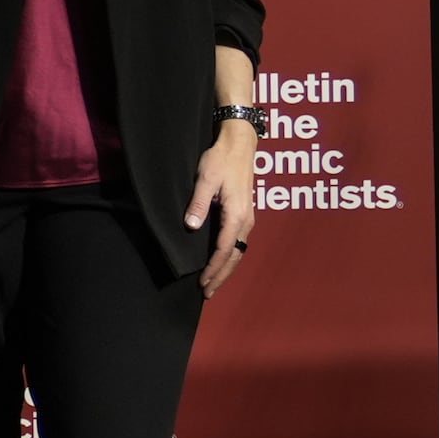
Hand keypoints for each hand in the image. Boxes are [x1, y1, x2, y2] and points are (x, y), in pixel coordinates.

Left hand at [190, 120, 259, 295]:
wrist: (239, 145)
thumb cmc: (220, 160)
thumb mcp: (205, 179)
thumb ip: (198, 203)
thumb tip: (191, 227)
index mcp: (237, 214)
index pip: (224, 248)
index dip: (213, 268)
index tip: (202, 282)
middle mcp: (246, 220)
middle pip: (235, 255)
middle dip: (221, 275)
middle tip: (207, 292)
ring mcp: (247, 218)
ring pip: (238, 250)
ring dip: (226, 268)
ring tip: (213, 284)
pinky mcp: (244, 214)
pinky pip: (238, 241)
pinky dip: (230, 256)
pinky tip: (221, 262)